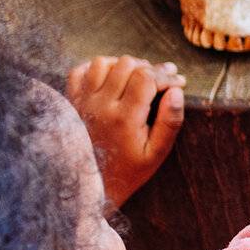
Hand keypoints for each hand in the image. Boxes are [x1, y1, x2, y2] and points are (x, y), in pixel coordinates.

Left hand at [67, 56, 185, 205]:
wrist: (87, 186)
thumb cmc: (126, 171)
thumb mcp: (156, 154)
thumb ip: (170, 122)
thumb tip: (176, 91)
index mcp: (124, 118)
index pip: (148, 77)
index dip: (167, 75)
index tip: (178, 82)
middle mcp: (100, 105)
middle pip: (127, 65)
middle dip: (149, 68)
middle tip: (161, 79)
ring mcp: (82, 102)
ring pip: (103, 63)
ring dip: (123, 65)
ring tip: (137, 76)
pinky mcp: (70, 103)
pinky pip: (79, 71)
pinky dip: (95, 68)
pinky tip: (110, 77)